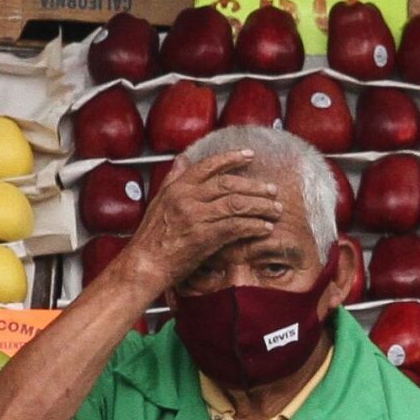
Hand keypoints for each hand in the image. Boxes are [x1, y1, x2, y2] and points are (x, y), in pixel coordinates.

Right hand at [124, 148, 282, 289]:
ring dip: (260, 206)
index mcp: (178, 188)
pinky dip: (253, 226)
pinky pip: (236, 226)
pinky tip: (264, 227)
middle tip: (272, 189)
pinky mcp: (204, 236)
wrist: (145, 264)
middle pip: (229, 184)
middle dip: (255, 186)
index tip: (249, 155)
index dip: (231, 158)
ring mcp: (196, 216)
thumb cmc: (151, 237)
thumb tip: (183, 159)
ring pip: (236, 203)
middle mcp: (187, 198)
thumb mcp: (159, 201)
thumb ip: (173, 179)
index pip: (209, 165)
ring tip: (275, 209)